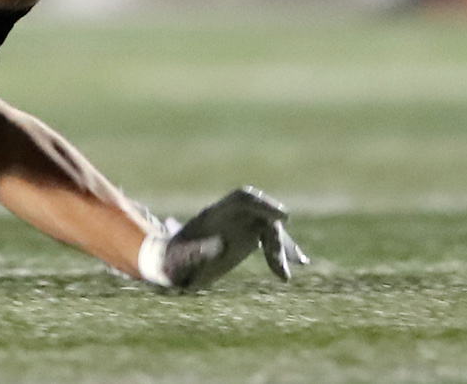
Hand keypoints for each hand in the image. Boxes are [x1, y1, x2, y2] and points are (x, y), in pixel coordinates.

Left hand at [139, 185, 305, 289]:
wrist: (167, 264)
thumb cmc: (169, 262)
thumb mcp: (177, 258)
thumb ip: (194, 251)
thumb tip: (220, 244)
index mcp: (212, 216)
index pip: (243, 199)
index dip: (263, 204)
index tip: (283, 217)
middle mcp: (229, 217)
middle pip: (260, 216)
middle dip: (275, 238)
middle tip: (281, 268)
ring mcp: (238, 226)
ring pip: (268, 229)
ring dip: (283, 246)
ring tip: (299, 263)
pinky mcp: (245, 239)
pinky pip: (269, 241)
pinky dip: (284, 250)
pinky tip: (299, 261)